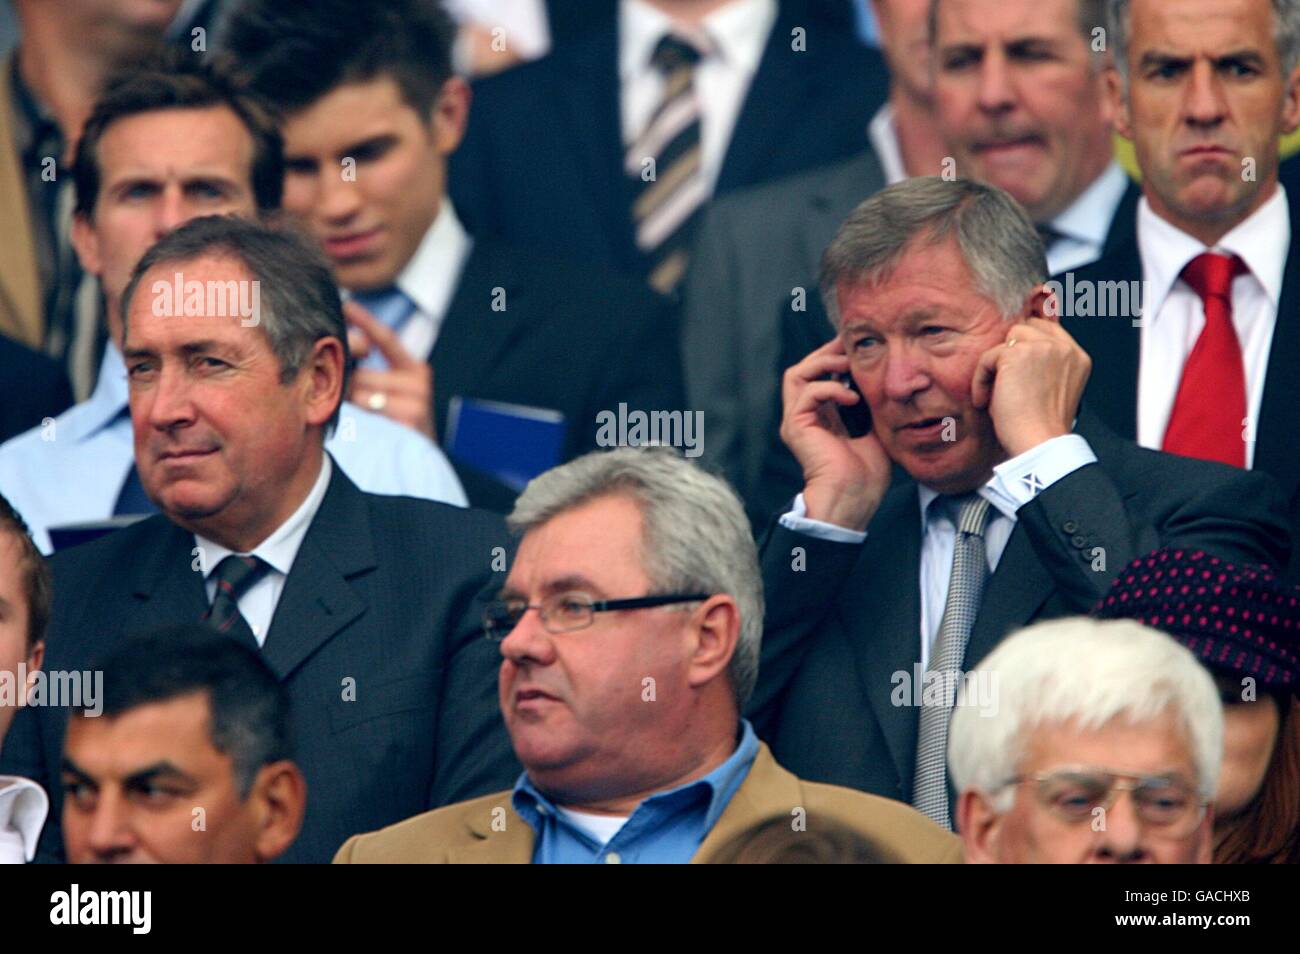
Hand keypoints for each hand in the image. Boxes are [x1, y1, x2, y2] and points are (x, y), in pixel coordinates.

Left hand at [344, 300, 435, 440]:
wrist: (422, 457)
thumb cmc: (399, 420)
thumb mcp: (392, 391)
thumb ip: (371, 372)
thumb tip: (337, 350)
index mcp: (415, 368)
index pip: (387, 338)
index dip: (365, 321)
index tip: (345, 305)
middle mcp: (420, 380)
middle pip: (364, 370)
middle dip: (344, 378)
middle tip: (332, 384)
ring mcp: (418, 399)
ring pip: (363, 391)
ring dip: (348, 399)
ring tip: (344, 406)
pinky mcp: (411, 418)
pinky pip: (369, 408)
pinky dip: (357, 411)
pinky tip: (354, 418)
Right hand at [779, 337, 892, 531]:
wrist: (853, 497)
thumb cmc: (866, 472)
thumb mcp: (872, 427)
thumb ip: (867, 402)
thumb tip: (876, 376)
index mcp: (819, 416)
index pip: (818, 374)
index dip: (835, 357)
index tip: (860, 348)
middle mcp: (803, 416)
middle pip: (802, 368)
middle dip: (827, 353)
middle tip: (852, 348)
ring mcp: (797, 420)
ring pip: (796, 373)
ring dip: (823, 364)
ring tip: (848, 367)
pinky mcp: (796, 426)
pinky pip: (807, 392)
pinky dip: (830, 388)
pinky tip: (852, 398)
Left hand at [970, 316, 1090, 457]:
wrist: (1040, 442)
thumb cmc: (1041, 427)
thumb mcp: (1052, 390)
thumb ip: (1044, 367)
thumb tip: (1013, 353)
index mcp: (1077, 357)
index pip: (1049, 329)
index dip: (1026, 342)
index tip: (1010, 362)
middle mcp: (1064, 349)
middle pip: (1026, 329)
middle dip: (1011, 352)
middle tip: (1002, 381)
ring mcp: (1043, 348)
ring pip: (1008, 340)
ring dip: (996, 365)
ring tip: (993, 394)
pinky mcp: (1018, 354)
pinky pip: (989, 357)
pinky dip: (981, 379)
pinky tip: (985, 401)